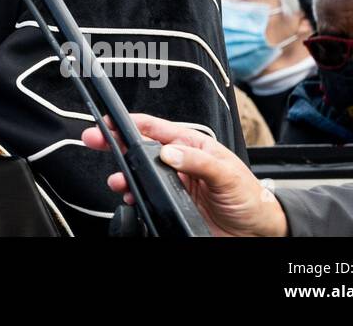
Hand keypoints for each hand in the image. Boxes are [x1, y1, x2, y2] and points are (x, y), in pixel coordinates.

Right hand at [81, 114, 287, 236]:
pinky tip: (130, 198)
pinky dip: (133, 198)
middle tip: (94, 139)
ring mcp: (175, 184)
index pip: (157, 129)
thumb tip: (169, 152)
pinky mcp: (172, 204)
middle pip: (142, 148)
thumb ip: (198, 161)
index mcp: (194, 146)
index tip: (110, 121)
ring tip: (116, 180)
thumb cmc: (250, 198)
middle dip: (116, 143)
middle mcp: (181, 162)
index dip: (132, 123)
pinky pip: (146, 197)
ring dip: (124, 175)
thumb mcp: (227, 175)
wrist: (258, 232)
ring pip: (140, 174)